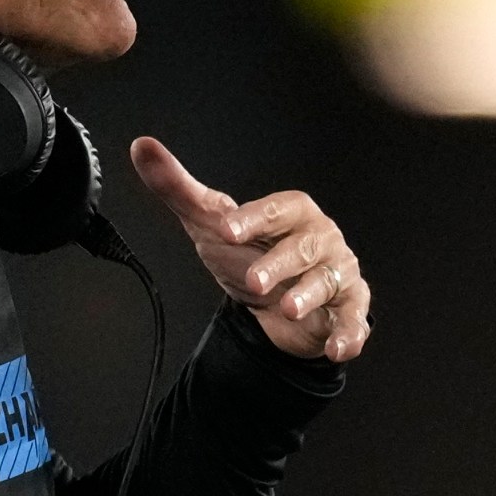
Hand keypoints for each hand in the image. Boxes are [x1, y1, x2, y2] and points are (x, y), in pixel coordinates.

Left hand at [129, 136, 372, 362]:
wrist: (270, 305)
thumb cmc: (248, 255)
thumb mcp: (211, 225)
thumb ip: (179, 188)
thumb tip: (143, 147)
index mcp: (293, 212)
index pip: (278, 208)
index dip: (255, 218)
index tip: (227, 229)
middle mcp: (321, 238)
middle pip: (305, 245)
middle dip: (279, 262)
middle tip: (254, 280)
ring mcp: (337, 273)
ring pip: (327, 281)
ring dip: (309, 294)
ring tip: (288, 308)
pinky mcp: (347, 307)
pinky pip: (352, 320)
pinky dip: (348, 334)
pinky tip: (338, 348)